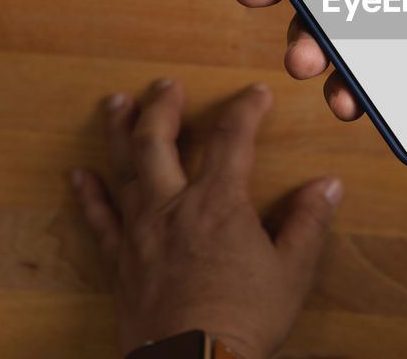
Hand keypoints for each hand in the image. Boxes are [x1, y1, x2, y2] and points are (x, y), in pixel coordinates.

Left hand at [71, 79, 341, 358]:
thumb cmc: (244, 320)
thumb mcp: (291, 271)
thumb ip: (308, 223)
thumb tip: (327, 186)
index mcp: (219, 203)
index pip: (233, 139)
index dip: (246, 110)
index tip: (255, 94)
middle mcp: (173, 207)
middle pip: (158, 141)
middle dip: (162, 107)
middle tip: (166, 86)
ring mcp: (140, 232)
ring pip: (123, 169)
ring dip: (119, 132)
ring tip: (115, 104)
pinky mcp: (120, 261)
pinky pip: (98, 219)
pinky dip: (88, 194)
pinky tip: (79, 174)